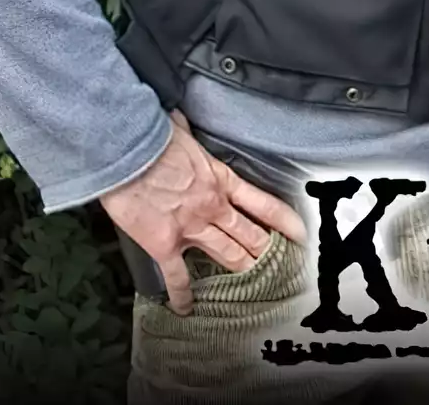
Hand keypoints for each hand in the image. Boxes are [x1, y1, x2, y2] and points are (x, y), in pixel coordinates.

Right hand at [100, 111, 307, 315]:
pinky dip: (182, 294)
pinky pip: (177, 275)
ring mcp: (191, 228)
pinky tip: (187, 308)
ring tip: (257, 285)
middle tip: (283, 267)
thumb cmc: (153, 139)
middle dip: (268, 253)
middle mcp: (214, 207)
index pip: (265, 205)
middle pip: (251, 236)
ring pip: (227, 255)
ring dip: (242, 270)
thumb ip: (186, 132)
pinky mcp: (165, 244)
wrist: (128, 154)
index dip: (286, 222)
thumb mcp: (180, 131)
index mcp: (222, 180)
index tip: (300, 235)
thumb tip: (177, 119)